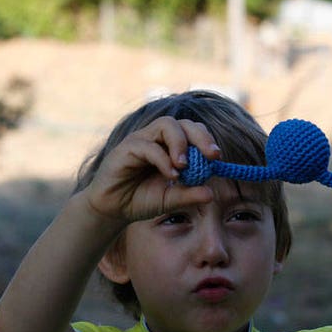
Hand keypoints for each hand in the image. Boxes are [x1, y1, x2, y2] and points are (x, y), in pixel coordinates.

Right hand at [82, 116, 221, 222]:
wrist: (113, 209)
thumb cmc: (141, 199)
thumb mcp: (171, 200)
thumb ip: (190, 195)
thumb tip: (212, 193)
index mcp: (170, 145)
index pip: (193, 131)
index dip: (207, 140)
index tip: (218, 158)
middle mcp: (156, 138)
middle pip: (182, 123)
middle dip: (200, 137)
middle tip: (212, 156)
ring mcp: (141, 140)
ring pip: (166, 125)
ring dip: (180, 143)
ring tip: (185, 166)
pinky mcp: (126, 148)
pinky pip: (148, 146)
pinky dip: (163, 159)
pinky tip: (171, 176)